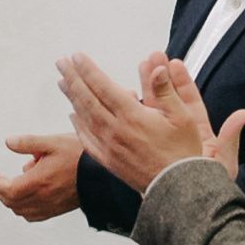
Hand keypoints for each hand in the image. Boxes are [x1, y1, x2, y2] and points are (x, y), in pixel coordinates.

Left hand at [0, 132, 83, 220]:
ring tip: (14, 184)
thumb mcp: (54, 142)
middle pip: (10, 202)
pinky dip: (23, 209)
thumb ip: (28, 142)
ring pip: (21, 211)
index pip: (6, 189)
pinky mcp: (58, 209)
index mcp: (38, 182)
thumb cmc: (82, 157)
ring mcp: (50, 206)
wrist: (105, 173)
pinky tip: (28, 198)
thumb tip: (9, 142)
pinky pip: (34, 216)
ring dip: (11, 200)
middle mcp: (42, 197)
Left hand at [57, 51, 244, 192]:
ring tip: (62, 82)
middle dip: (73, 78)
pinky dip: (77, 125)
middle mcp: (116, 130)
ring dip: (72, 97)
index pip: (103, 87)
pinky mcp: (109, 161)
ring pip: (84, 117)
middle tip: (61, 62)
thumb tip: (156, 67)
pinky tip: (73, 116)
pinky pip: (87, 140)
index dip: (88, 70)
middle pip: (87, 99)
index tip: (77, 57)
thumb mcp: (182, 116)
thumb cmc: (182, 152)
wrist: (177, 188)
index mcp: (132, 116)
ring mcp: (109, 146)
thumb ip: (166, 90)